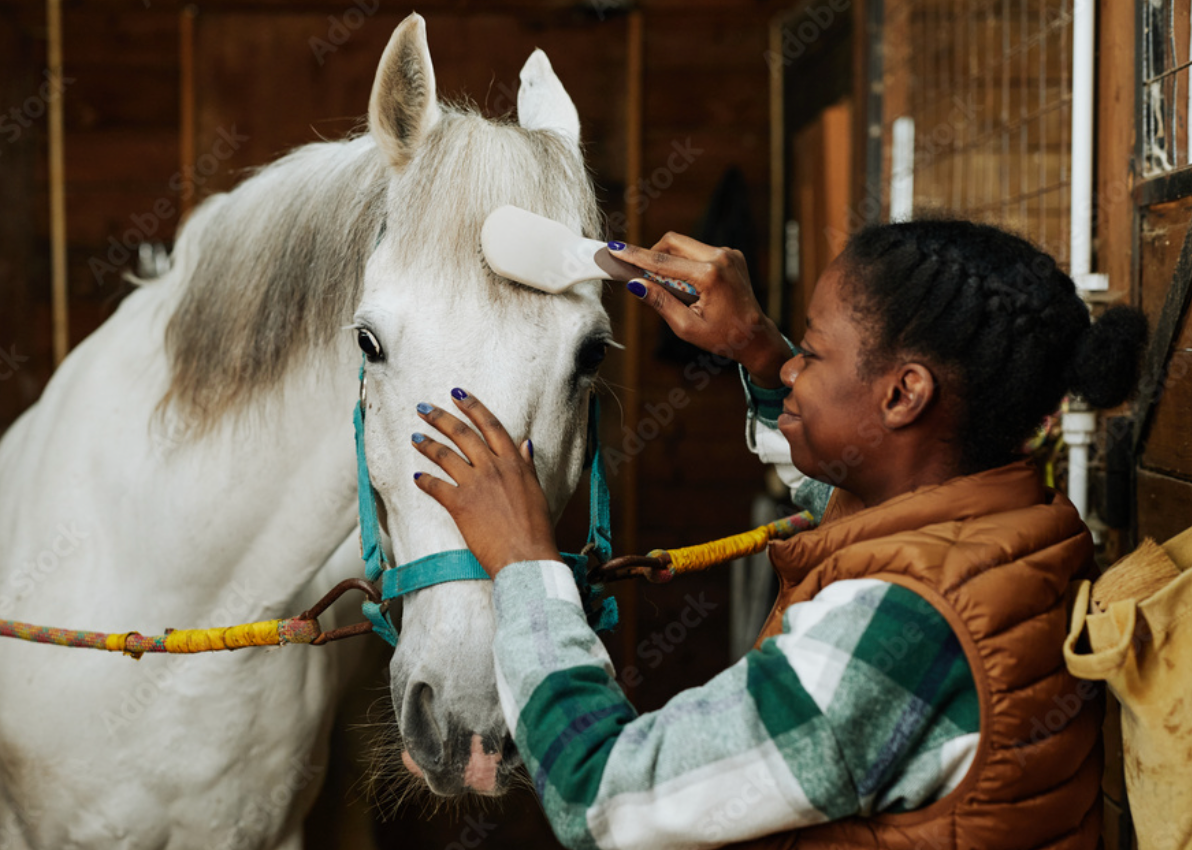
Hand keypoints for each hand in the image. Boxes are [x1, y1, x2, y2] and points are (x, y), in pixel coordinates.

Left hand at [412, 390, 560, 577]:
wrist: (527, 557)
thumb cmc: (536, 529)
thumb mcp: (536, 491)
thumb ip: (526, 466)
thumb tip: (524, 444)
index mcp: (514, 463)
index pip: (491, 425)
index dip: (473, 407)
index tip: (458, 394)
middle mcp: (493, 468)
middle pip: (463, 434)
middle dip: (441, 418)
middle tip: (424, 408)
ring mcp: (475, 485)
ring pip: (446, 456)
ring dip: (427, 444)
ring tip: (415, 437)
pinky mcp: (460, 505)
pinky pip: (436, 486)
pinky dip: (424, 480)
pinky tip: (416, 477)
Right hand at [610, 233, 790, 386]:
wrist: (755, 336)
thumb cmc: (722, 337)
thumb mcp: (686, 327)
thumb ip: (660, 302)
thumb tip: (635, 284)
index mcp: (709, 275)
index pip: (663, 261)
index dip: (635, 256)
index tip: (615, 249)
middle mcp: (720, 257)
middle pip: (673, 241)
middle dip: (652, 253)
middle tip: (640, 273)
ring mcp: (728, 253)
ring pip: (685, 245)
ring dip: (670, 260)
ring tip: (669, 287)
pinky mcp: (731, 254)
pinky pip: (698, 251)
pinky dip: (685, 263)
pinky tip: (688, 286)